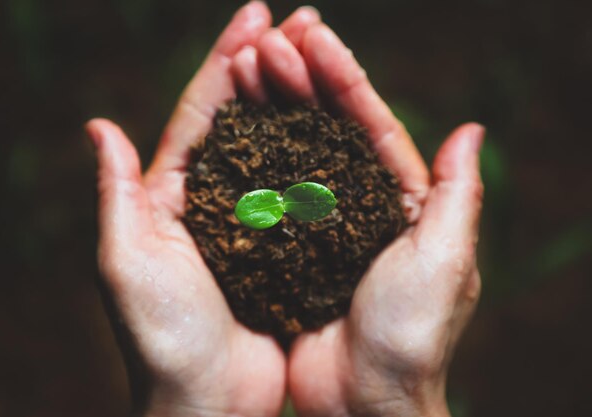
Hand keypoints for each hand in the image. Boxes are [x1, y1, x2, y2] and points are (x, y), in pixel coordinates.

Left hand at [86, 3, 286, 415]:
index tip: (256, 17)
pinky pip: (305, 190)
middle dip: (268, 66)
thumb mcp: (127, 261)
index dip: (225, 62)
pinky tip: (340, 124)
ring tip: (322, 53)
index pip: (201, 112)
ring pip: (279, 146)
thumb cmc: (163, 338)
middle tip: (298, 20)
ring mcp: (255, 221)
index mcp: (172, 195)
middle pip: (244, 118)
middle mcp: (214, 200)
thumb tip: (98, 126)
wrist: (210, 401)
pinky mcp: (287, 246)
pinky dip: (320, 153)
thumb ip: (117, 193)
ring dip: (298, 99)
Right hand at [233, 12, 483, 416]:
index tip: (312, 36)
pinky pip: (269, 194)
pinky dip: (252, 159)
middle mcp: (360, 205)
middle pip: (329, 128)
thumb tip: (471, 130)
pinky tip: (231, 128)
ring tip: (248, 62)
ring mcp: (321, 225)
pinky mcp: (288, 249)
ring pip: (294, 153)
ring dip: (274, 107)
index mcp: (402, 200)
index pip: (372, 124)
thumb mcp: (444, 261)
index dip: (344, 78)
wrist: (364, 403)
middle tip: (270, 37)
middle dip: (303, 79)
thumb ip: (455, 195)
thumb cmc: (410, 338)